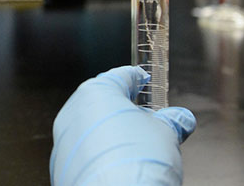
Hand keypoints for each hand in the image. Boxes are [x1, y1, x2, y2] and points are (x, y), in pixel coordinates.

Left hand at [52, 66, 195, 185]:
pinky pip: (86, 153)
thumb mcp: (166, 133)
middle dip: (125, 110)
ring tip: (136, 149)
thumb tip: (182, 119)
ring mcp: (63, 142)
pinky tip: (120, 166)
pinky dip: (101, 155)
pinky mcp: (61, 167)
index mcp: (97, 93)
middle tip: (147, 120)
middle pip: (103, 104)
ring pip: (92, 130)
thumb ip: (172, 121)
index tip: (144, 80)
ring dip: (112, 135)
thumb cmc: (138, 161)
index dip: (137, 78)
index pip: (120, 76)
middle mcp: (73, 113)